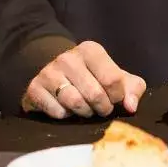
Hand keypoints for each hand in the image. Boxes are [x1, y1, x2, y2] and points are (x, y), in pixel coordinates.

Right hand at [22, 41, 146, 119]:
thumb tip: (130, 106)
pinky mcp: (34, 88)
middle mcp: (67, 57)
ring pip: (75, 103)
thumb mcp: (118, 78)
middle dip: (103, 108)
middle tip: (101, 108)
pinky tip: (67, 109)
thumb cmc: (94, 78)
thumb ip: (133, 89)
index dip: (117, 96)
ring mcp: (48, 72)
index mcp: (90, 50)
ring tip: (86, 108)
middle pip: (95, 94)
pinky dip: (66, 116)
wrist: (58, 76)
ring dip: (85, 113)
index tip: (114, 98)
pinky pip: (57, 112)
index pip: (113, 80)